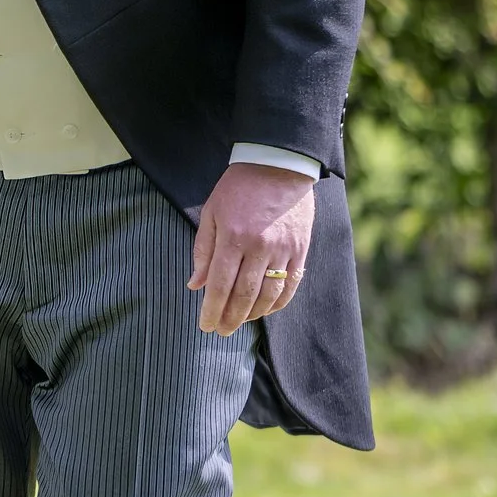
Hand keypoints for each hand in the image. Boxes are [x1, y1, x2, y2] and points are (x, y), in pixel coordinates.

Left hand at [189, 162, 314, 335]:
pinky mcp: (301, 249)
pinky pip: (291, 285)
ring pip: (269, 295)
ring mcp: (284, 249)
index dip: (212, 309)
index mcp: (233, 236)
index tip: (205, 325)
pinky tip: (265, 311)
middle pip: (244, 295)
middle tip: (220, 331)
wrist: (278, 165)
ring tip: (239, 323)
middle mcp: (260, 246)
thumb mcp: (212, 212)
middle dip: (230, 318)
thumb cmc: (238, 188)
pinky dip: (278, 303)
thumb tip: (195, 285)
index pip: (220, 284)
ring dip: (253, 315)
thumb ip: (203, 250)